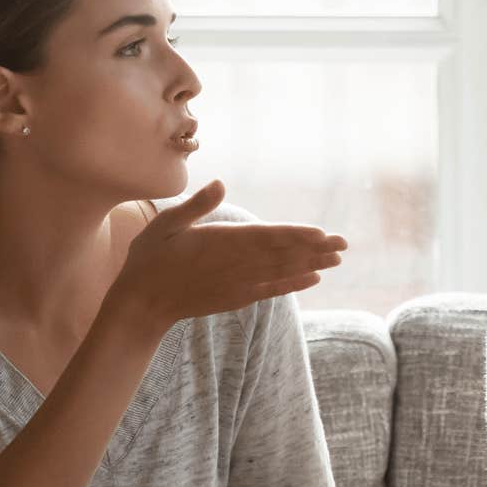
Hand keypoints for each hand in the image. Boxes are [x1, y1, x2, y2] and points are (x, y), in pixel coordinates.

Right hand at [114, 179, 347, 327]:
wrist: (142, 304)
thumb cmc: (150, 258)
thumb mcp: (166, 224)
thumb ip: (196, 206)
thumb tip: (220, 182)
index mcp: (219, 242)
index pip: (265, 237)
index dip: (295, 235)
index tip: (321, 233)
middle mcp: (234, 265)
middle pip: (281, 255)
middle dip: (315, 249)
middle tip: (344, 244)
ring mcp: (237, 284)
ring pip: (281, 272)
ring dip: (311, 265)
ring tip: (336, 260)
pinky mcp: (235, 298)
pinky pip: (271, 290)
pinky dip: (293, 284)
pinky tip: (313, 279)